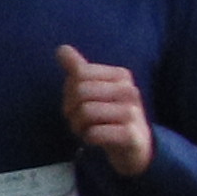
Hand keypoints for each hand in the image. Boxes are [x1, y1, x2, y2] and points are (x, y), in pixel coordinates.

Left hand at [56, 43, 152, 177]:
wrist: (135, 146)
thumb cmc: (109, 115)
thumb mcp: (95, 90)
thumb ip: (79, 70)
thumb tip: (61, 48)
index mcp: (121, 76)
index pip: (79, 74)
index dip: (69, 91)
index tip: (78, 103)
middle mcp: (130, 91)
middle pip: (80, 92)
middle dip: (71, 110)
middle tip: (79, 120)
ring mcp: (132, 113)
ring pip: (86, 112)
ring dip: (78, 126)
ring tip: (87, 130)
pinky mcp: (130, 135)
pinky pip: (94, 133)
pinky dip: (88, 138)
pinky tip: (96, 140)